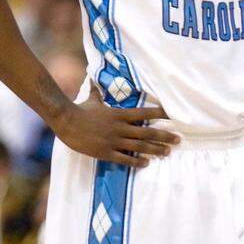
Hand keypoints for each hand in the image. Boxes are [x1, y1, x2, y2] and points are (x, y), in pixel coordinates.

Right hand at [51, 85, 177, 167]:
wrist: (65, 122)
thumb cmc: (80, 110)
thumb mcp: (93, 100)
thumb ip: (98, 92)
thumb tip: (95, 79)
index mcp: (120, 114)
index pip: (144, 113)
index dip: (159, 114)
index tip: (172, 116)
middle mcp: (120, 127)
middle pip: (148, 133)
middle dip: (165, 136)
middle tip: (178, 139)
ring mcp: (114, 141)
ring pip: (140, 147)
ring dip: (156, 150)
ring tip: (168, 152)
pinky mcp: (105, 152)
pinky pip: (125, 158)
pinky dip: (137, 161)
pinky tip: (147, 163)